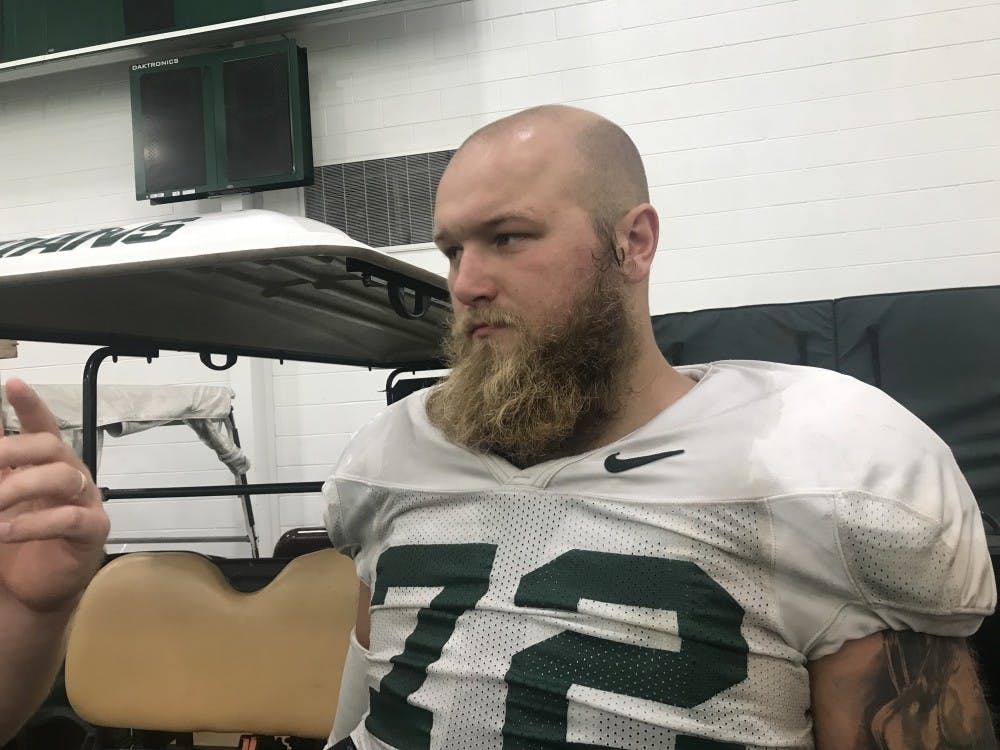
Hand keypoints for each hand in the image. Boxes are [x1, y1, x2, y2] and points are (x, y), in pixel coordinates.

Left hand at [0, 378, 109, 613]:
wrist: (32, 590)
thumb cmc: (15, 539)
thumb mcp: (0, 498)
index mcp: (48, 463)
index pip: (42, 425)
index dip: (30, 404)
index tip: (11, 385)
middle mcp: (70, 475)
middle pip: (50, 446)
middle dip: (12, 451)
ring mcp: (86, 501)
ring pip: (62, 477)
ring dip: (19, 489)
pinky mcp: (92, 531)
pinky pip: (69, 518)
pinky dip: (33, 524)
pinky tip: (5, 532)